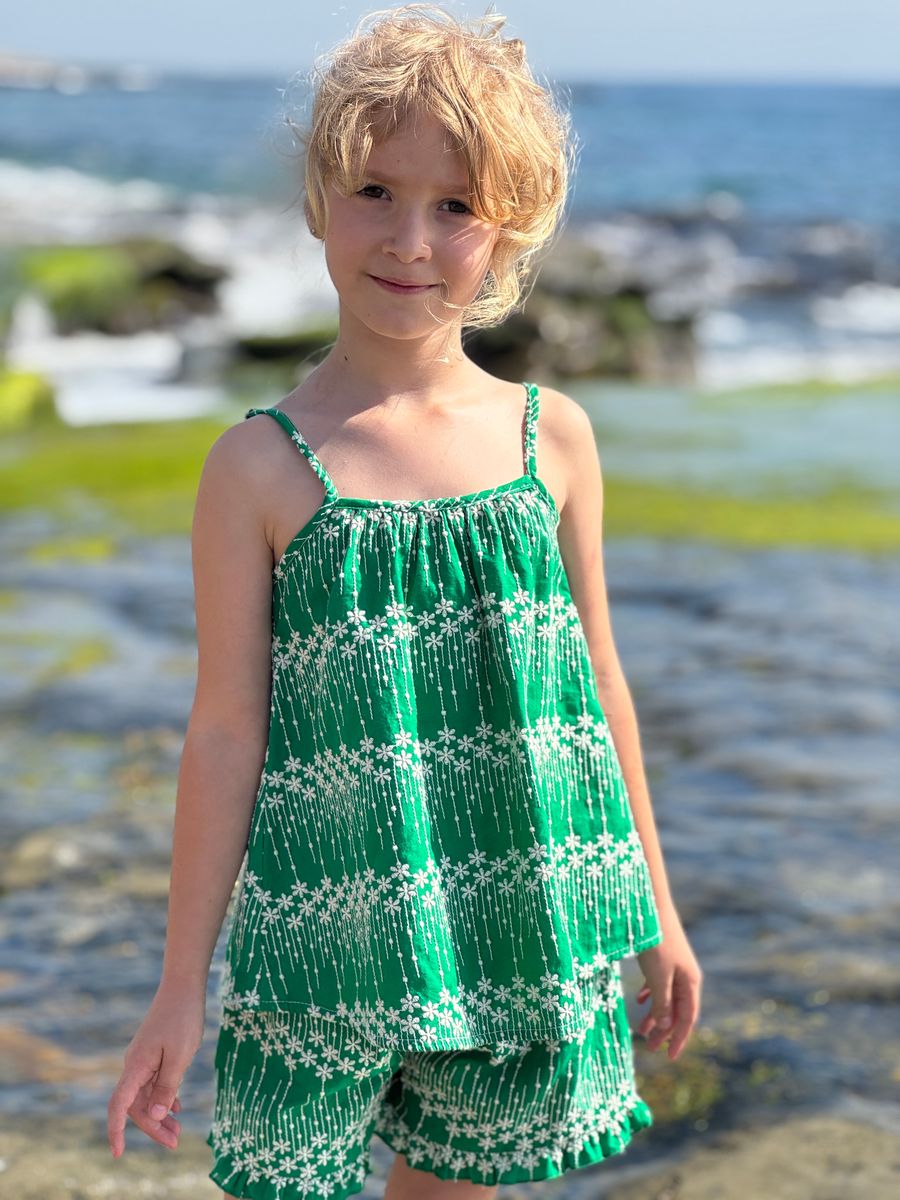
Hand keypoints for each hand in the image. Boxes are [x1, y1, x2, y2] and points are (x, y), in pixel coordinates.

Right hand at [107, 987, 205, 1157]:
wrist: (183, 986)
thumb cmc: (183, 1017)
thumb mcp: (180, 1055)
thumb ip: (167, 1085)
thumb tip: (155, 1114)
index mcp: (136, 1066)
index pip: (119, 1105)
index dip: (116, 1130)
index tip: (118, 1153)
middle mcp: (134, 1064)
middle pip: (136, 1105)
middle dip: (153, 1127)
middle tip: (175, 1142)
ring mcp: (143, 1059)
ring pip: (146, 1095)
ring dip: (160, 1114)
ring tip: (178, 1130)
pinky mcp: (153, 1054)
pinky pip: (153, 1082)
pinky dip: (164, 1096)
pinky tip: (177, 1106)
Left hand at [634, 908, 701, 1060]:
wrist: (651, 907)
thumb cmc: (656, 943)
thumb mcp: (659, 978)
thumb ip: (662, 1004)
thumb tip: (663, 1027)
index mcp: (691, 983)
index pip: (687, 1019)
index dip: (679, 1039)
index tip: (669, 1057)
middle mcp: (686, 976)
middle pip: (677, 1010)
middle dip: (664, 1030)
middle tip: (649, 1048)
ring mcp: (675, 966)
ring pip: (667, 998)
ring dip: (655, 1015)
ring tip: (640, 1029)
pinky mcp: (663, 957)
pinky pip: (659, 983)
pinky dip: (651, 995)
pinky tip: (641, 1001)